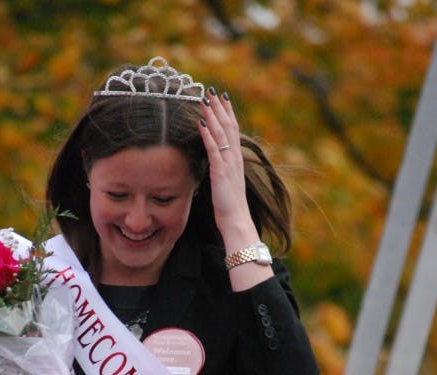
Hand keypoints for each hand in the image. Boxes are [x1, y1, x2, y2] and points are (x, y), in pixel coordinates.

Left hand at [197, 88, 255, 240]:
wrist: (236, 220)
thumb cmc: (230, 205)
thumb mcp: (226, 182)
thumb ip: (222, 169)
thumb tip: (216, 162)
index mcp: (236, 159)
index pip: (233, 130)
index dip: (228, 112)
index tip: (222, 98)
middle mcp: (235, 158)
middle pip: (228, 126)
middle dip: (220, 107)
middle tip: (212, 91)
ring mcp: (229, 164)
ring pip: (221, 134)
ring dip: (212, 115)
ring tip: (205, 100)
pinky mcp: (221, 172)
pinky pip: (213, 150)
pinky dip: (207, 135)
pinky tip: (200, 123)